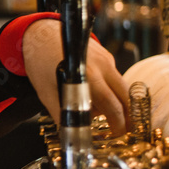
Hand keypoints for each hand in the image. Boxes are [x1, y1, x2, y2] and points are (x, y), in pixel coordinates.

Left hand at [22, 19, 129, 135]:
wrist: (40, 34)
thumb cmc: (40, 63)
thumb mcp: (46, 92)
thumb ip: (60, 113)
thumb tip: (69, 133)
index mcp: (88, 77)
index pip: (112, 106)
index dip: (118, 124)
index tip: (119, 135)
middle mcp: (102, 66)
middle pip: (126, 96)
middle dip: (128, 115)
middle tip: (125, 130)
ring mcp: (106, 58)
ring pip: (122, 86)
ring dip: (119, 102)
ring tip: (108, 116)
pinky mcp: (106, 55)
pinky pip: (114, 76)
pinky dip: (111, 89)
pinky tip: (96, 95)